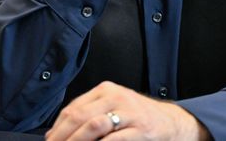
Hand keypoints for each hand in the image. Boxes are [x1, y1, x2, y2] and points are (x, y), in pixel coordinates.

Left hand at [45, 81, 208, 140]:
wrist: (170, 121)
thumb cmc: (136, 116)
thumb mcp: (113, 106)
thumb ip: (88, 114)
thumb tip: (56, 133)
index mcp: (105, 90)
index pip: (73, 108)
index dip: (58, 128)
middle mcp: (116, 97)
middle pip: (80, 116)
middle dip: (63, 136)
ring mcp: (128, 112)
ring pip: (94, 126)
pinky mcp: (140, 129)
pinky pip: (114, 139)